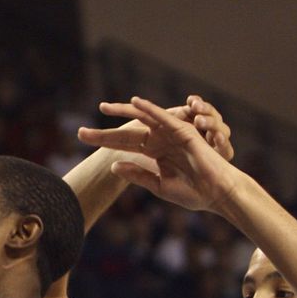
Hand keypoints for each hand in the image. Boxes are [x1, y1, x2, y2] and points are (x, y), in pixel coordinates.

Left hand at [78, 95, 242, 212]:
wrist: (216, 194)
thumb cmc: (192, 192)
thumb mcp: (159, 185)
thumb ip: (138, 175)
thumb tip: (114, 166)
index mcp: (153, 155)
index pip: (123, 146)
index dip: (103, 142)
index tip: (82, 140)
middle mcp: (160, 142)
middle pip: (127, 134)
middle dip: (104, 133)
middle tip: (80, 132)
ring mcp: (171, 135)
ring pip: (143, 121)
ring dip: (124, 113)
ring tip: (104, 108)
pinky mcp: (183, 132)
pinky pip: (164, 118)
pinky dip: (150, 109)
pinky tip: (134, 102)